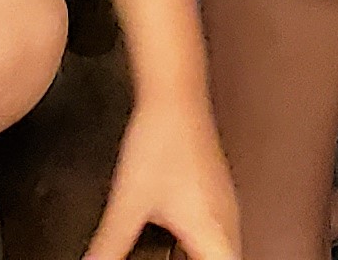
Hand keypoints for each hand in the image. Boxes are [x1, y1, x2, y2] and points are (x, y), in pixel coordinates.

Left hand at [83, 91, 238, 259]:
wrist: (175, 93)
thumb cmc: (160, 141)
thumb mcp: (128, 204)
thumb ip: (109, 246)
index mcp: (213, 233)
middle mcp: (227, 223)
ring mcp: (225, 208)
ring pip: (222, 252)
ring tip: (170, 256)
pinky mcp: (217, 195)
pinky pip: (217, 236)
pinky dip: (200, 249)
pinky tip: (175, 245)